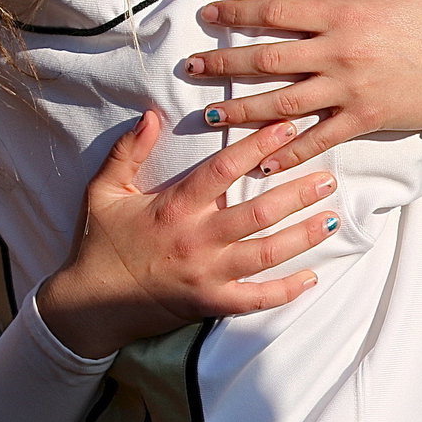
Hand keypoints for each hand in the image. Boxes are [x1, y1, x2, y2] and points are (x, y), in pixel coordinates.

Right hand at [37, 113, 338, 358]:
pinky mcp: (210, 305)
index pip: (224, 170)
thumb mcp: (104, 191)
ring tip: (333, 218)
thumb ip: (128, 151)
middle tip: (328, 177)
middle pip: (258, 213)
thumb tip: (151, 113)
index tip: (287, 127)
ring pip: (266, 255)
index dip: (258, 146)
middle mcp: (196, 241)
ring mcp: (206, 276)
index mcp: (173, 208)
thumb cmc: (99, 244)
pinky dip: (286, 291)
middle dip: (297, 193)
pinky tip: (312, 277)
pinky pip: (256, 300)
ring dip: (303, 236)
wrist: (87, 307)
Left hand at [185, 0, 421, 172]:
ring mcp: (349, 92)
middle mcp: (339, 56)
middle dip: (225, 65)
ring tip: (211, 113)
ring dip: (243, 110)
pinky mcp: (362, 121)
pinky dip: (288, 153)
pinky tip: (261, 161)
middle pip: (268, 61)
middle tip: (191, 67)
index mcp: (344, 16)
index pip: (277, 13)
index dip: (238, 13)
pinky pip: (318, 139)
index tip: (209, 15)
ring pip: (284, 104)